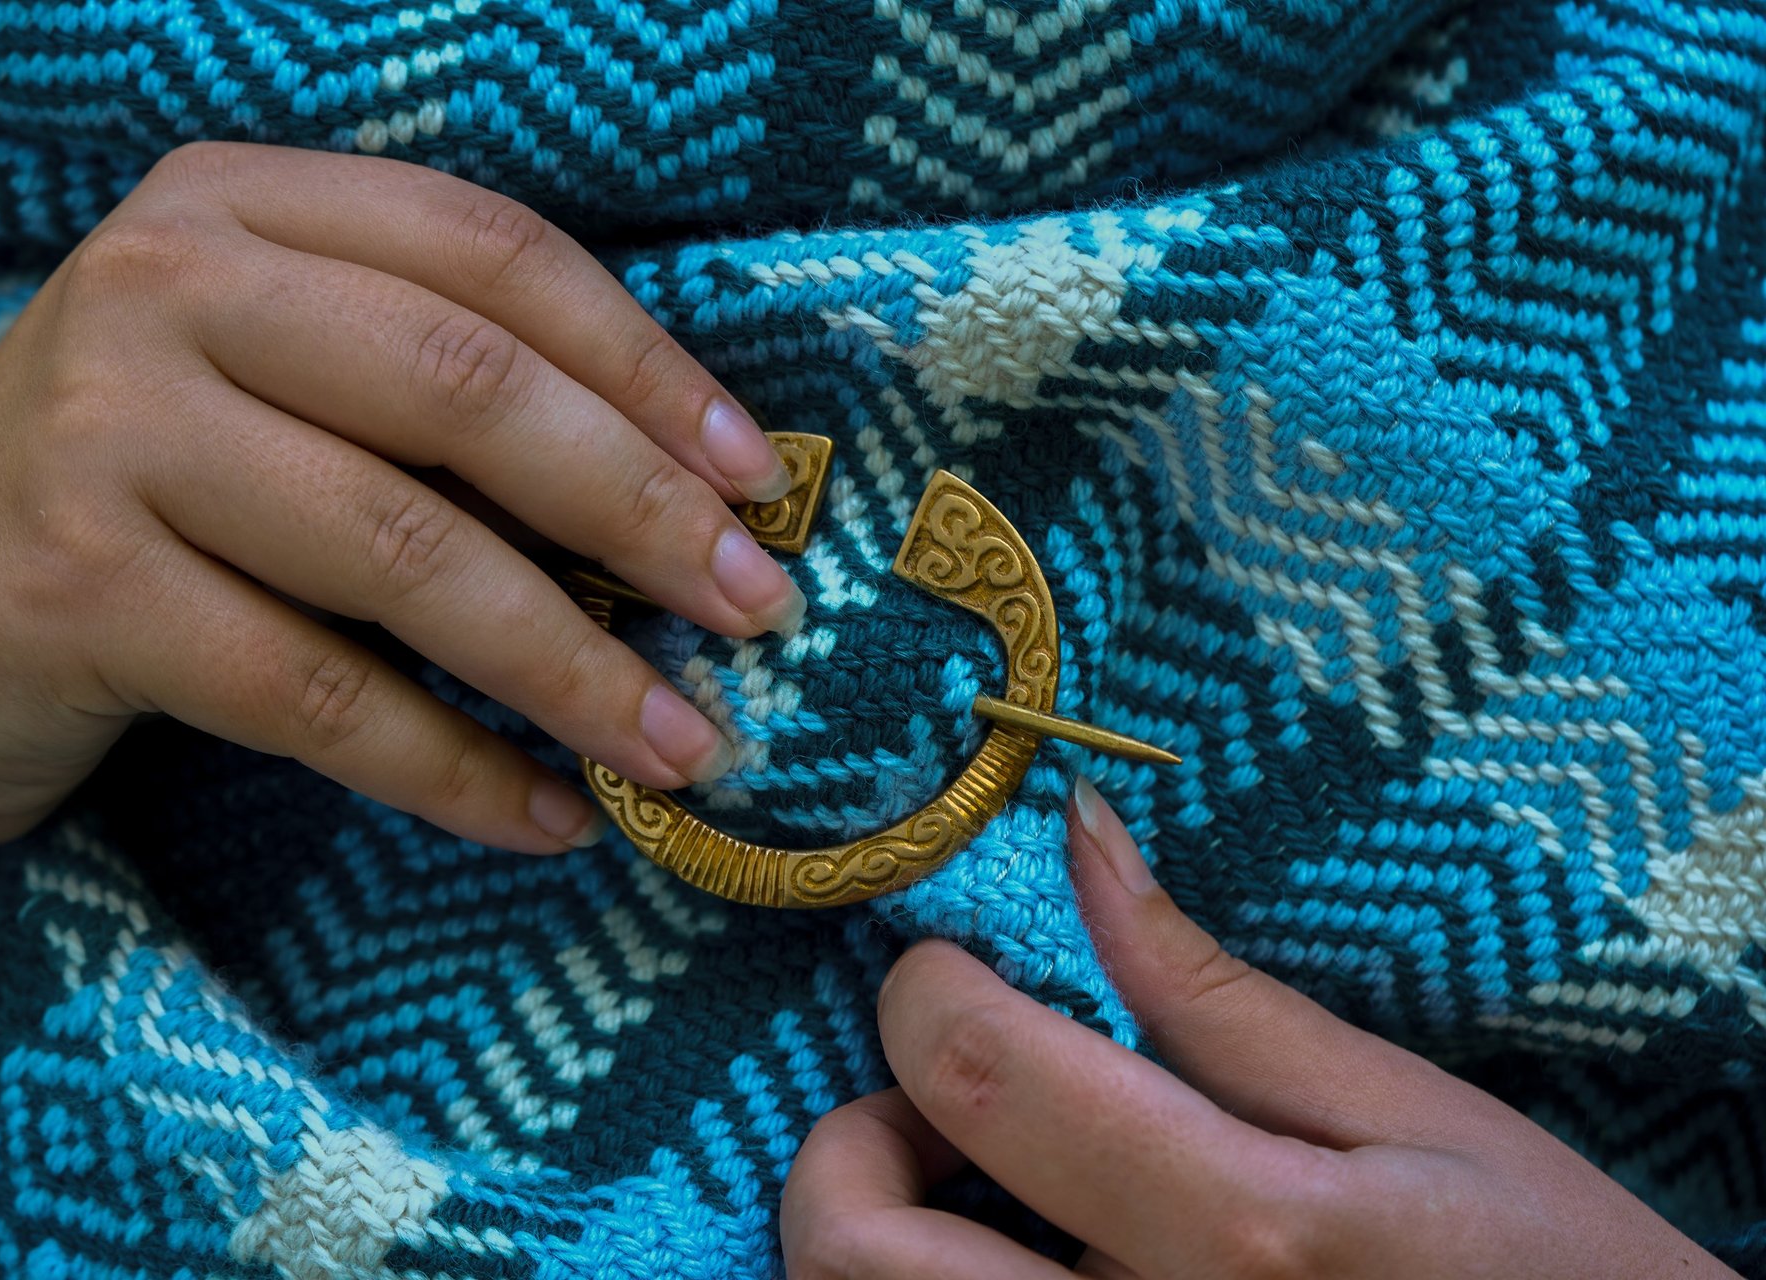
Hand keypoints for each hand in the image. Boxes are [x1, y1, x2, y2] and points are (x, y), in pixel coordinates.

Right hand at [0, 142, 802, 896]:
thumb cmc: (140, 506)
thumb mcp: (275, 396)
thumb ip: (434, 402)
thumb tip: (685, 500)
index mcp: (244, 206)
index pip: (494, 253)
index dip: (647, 366)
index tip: (757, 479)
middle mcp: (165, 283)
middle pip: (466, 389)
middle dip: (640, 511)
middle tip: (759, 612)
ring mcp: (105, 429)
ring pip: (403, 553)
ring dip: (574, 669)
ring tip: (686, 748)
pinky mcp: (74, 588)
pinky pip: (317, 695)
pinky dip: (454, 771)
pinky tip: (548, 818)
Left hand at [782, 779, 1734, 1278]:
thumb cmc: (1536, 1268)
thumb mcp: (1402, 1112)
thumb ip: (1210, 988)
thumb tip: (1082, 835)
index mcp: (1240, 1231)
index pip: (975, 1073)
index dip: (927, 990)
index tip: (958, 968)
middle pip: (855, 1251)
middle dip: (851, 1143)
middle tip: (941, 1104)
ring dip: (875, 1232)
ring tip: (980, 1194)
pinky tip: (1015, 1259)